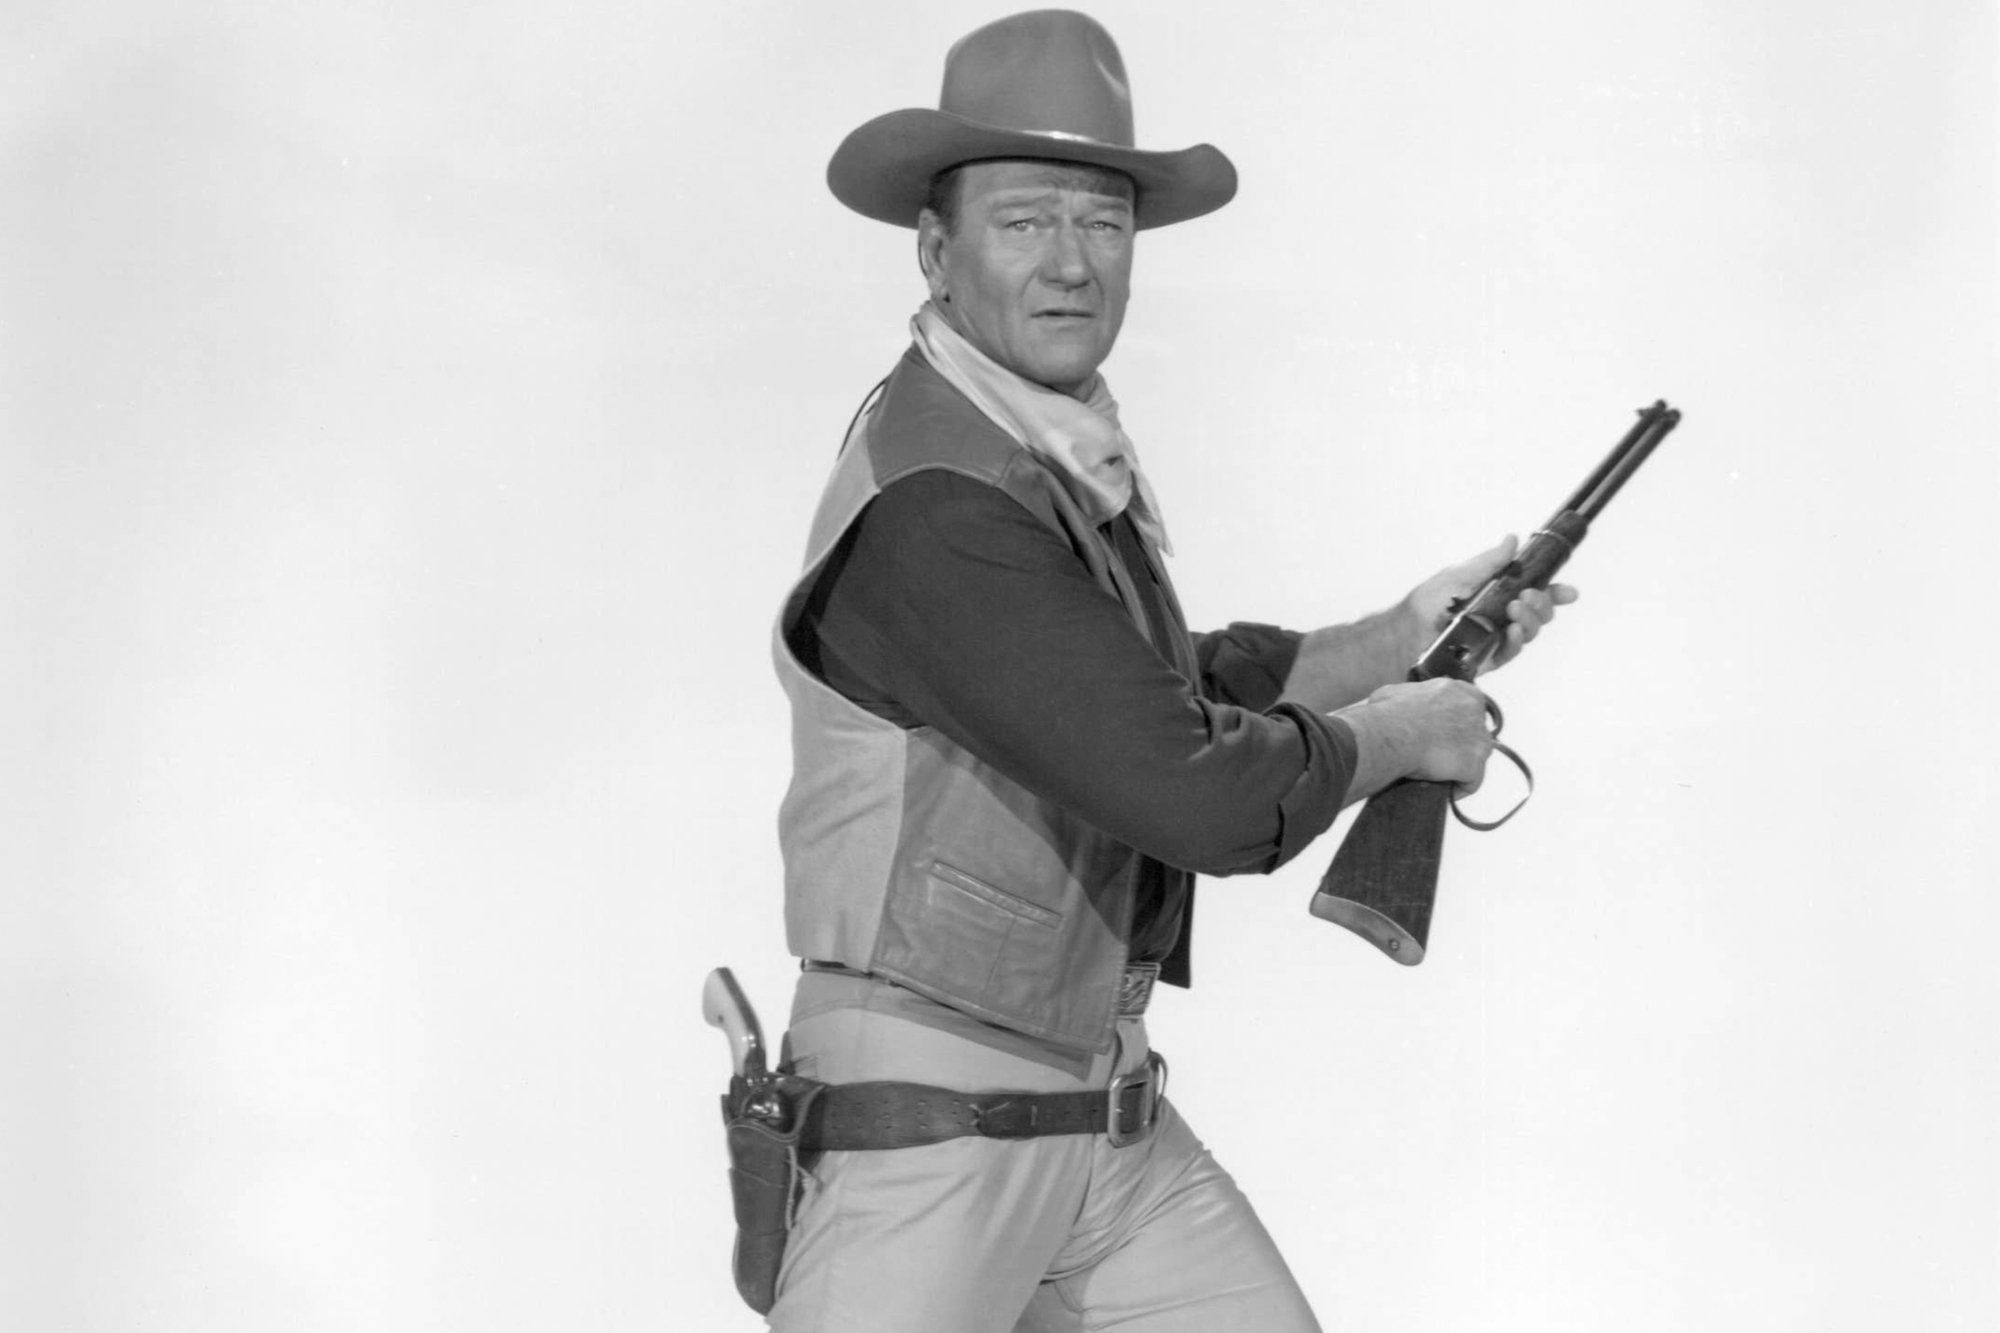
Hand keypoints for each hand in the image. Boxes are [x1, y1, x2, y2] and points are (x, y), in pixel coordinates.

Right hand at [1336, 677, 1495, 801]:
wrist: (1390, 734)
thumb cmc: (1387, 714)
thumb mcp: (1393, 694)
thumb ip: (1406, 698)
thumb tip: (1392, 705)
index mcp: (1457, 690)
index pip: (1467, 707)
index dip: (1453, 723)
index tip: (1440, 734)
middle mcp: (1473, 709)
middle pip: (1474, 731)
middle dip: (1459, 744)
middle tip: (1437, 755)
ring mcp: (1478, 736)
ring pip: (1476, 756)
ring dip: (1460, 766)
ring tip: (1439, 776)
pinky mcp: (1474, 762)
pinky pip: (1472, 782)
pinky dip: (1459, 788)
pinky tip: (1444, 792)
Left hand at [1404, 535, 1577, 672]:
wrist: (1405, 631)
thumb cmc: (1429, 602)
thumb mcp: (1460, 574)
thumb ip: (1489, 562)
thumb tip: (1512, 540)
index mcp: (1500, 595)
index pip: (1536, 593)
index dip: (1555, 593)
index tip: (1569, 591)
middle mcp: (1502, 617)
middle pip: (1539, 614)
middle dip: (1543, 604)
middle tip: (1527, 596)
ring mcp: (1496, 638)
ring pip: (1530, 633)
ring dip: (1531, 620)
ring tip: (1515, 609)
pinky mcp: (1487, 658)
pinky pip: (1511, 652)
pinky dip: (1516, 641)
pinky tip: (1513, 631)